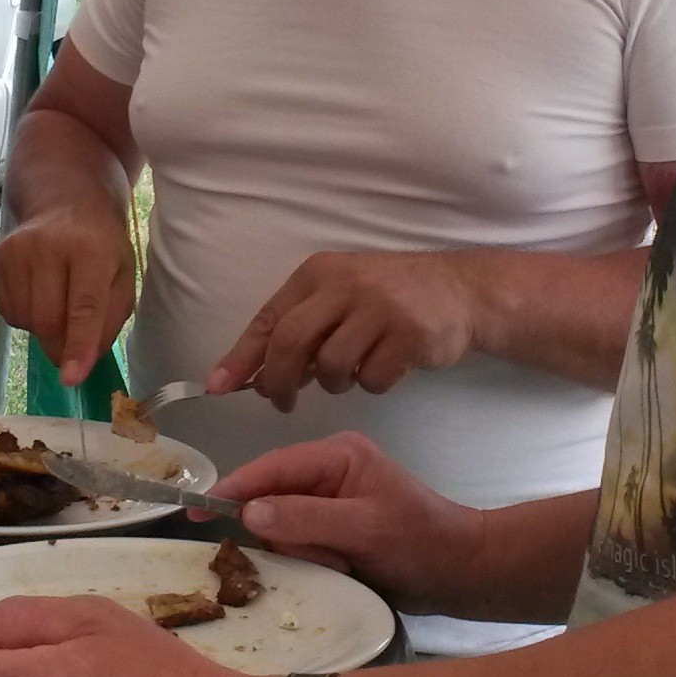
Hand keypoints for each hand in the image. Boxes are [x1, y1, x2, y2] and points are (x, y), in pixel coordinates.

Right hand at [0, 205, 136, 387]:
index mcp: (91, 249)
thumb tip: (81, 363)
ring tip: (57, 301)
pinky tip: (38, 293)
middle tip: (71, 343)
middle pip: (48, 320)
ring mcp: (15, 251)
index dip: (78, 345)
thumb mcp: (122, 277)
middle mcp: (48, 246)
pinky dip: (25, 316)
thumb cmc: (101, 244)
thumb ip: (108, 321)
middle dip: (60, 345)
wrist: (64, 199)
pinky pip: (8, 313)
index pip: (84, 306)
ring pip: (25, 320)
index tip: (71, 378)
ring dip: (43, 328)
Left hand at [210, 249, 476, 410]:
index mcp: (318, 273)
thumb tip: (249, 377)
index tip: (217, 386)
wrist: (458, 290)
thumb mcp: (338, 297)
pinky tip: (384, 367)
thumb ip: (298, 330)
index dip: (240, 356)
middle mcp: (344, 285)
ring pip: (331, 367)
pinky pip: (372, 379)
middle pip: (290, 342)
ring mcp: (379, 308)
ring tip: (350, 372)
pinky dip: (372, 385)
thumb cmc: (387, 298)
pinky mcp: (409, 334)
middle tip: (282, 402)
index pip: (268, 318)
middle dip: (278, 382)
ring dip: (333, 383)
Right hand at [212, 431, 483, 604]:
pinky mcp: (333, 532)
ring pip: (283, 529)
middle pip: (272, 499)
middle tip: (326, 557)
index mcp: (338, 456)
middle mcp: (329, 474)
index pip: (271, 467)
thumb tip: (248, 512)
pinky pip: (299, 546)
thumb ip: (306, 518)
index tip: (195, 510)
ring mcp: (330, 504)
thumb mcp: (365, 529)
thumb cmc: (421, 544)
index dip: (232, 488)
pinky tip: (340, 570)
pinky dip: (311, 561)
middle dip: (287, 535)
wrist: (463, 575)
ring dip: (305, 553)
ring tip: (343, 565)